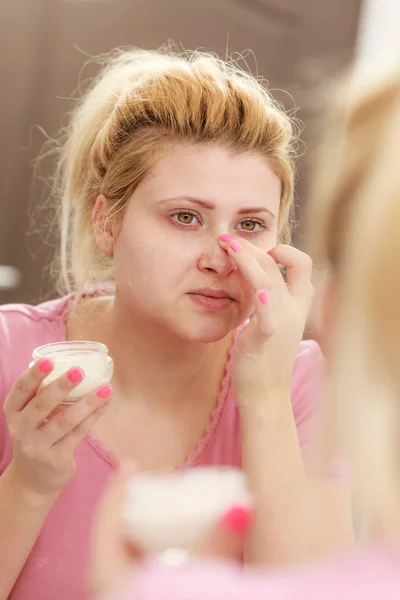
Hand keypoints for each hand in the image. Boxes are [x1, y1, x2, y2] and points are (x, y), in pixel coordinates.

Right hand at [3, 359, 111, 499]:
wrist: (32, 482)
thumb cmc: (36, 437)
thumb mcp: (30, 418)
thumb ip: (43, 397)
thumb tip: (75, 367)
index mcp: (13, 413)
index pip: (21, 390)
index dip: (34, 374)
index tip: (50, 360)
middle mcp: (21, 430)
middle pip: (42, 404)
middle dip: (61, 386)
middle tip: (79, 371)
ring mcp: (38, 446)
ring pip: (65, 420)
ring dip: (88, 402)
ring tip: (106, 388)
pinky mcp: (56, 459)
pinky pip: (78, 433)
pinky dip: (94, 416)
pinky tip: (105, 403)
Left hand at [90, 465, 251, 597]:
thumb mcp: (198, 582)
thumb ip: (220, 549)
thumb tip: (242, 506)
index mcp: (111, 575)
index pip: (109, 518)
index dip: (121, 487)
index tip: (134, 462)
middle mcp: (115, 585)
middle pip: (123, 532)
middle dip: (146, 504)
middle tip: (168, 482)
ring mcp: (128, 594)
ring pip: (137, 553)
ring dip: (158, 529)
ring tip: (180, 507)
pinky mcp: (144, 598)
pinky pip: (148, 570)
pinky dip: (165, 552)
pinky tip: (187, 546)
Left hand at [219, 235, 313, 405]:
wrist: (267, 394)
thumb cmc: (265, 357)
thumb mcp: (269, 321)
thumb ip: (265, 298)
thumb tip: (248, 274)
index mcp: (299, 304)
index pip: (302, 263)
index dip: (283, 249)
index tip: (256, 249)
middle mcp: (295, 310)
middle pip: (284, 264)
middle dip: (254, 246)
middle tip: (228, 239)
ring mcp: (282, 323)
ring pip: (270, 280)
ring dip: (247, 258)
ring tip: (226, 245)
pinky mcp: (266, 338)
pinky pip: (267, 314)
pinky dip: (262, 299)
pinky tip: (254, 290)